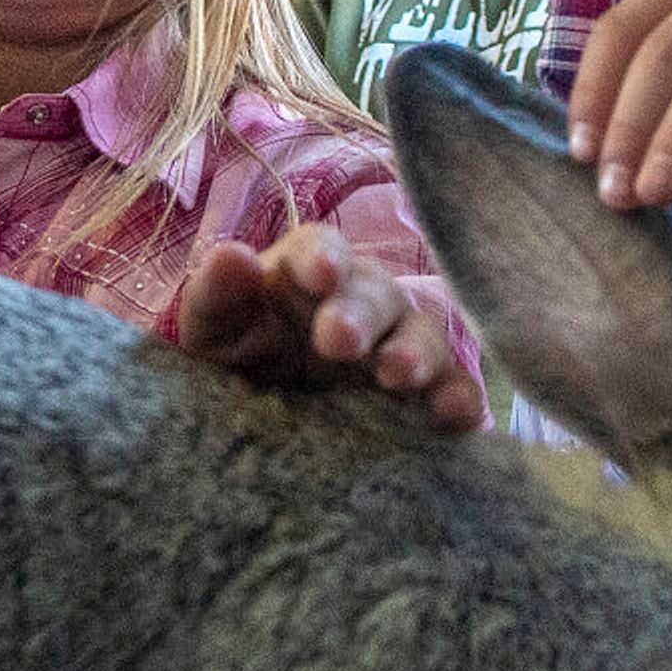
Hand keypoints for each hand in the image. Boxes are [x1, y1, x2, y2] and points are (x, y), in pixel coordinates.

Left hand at [176, 224, 486, 430]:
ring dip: (415, 351)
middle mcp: (362, 299)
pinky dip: (460, 398)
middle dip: (361, 313)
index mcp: (307, 271)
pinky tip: (458, 417)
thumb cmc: (235, 355)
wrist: (254, 420)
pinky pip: (453, 389)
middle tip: (340, 341)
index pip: (320, 249)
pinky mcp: (423, 394)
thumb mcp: (212, 329)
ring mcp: (397, 344)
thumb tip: (232, 257)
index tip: (321, 275)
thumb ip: (216, 294)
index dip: (323, 258)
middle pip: (374, 293)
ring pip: (421, 335)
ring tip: (397, 375)